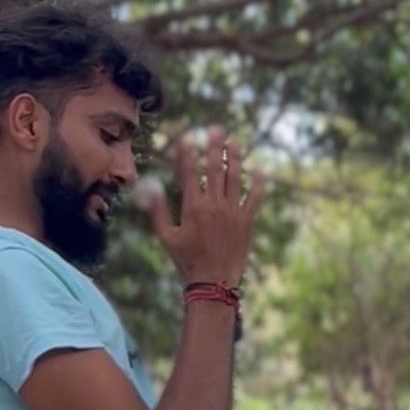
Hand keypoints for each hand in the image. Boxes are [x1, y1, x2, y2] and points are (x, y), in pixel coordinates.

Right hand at [139, 129, 264, 285]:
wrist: (214, 281)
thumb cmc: (187, 260)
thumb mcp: (166, 237)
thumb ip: (157, 211)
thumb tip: (148, 188)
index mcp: (193, 207)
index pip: (188, 172)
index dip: (186, 153)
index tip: (186, 137)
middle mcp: (214, 204)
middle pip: (214, 168)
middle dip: (214, 146)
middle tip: (215, 128)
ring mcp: (232, 211)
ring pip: (235, 177)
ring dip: (235, 157)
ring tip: (234, 141)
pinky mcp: (246, 220)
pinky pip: (254, 197)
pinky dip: (258, 183)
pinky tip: (260, 170)